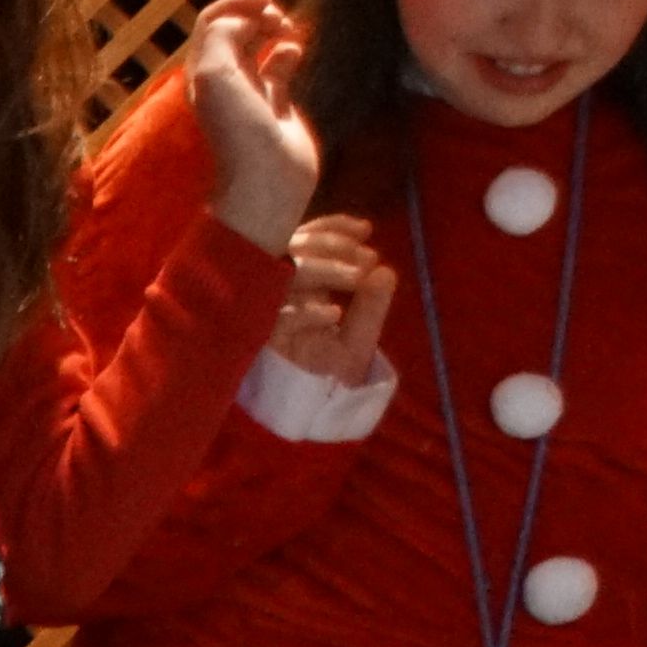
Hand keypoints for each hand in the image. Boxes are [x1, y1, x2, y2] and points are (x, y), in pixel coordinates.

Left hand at [187, 0, 319, 249]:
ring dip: (274, 28)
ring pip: (259, 44)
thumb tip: (246, 20)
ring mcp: (249, 91)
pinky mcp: (276, 104)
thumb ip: (223, 35)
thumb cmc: (237, 128)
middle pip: (236, 28)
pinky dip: (289, 51)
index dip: (238, 3)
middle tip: (277, 20)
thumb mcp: (216, 73)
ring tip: (286, 30)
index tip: (267, 1)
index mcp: (202, 71)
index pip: (213, 20)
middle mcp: (222, 80)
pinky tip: (294, 54)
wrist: (266, 177)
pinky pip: (280, 65)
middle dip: (258, 13)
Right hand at [267, 209, 400, 385]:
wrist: (314, 417)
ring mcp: (269, 317)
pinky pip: (279, 320)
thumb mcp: (359, 338)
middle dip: (332, 246)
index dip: (333, 230)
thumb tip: (385, 270)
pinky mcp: (262, 343)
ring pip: (287, 278)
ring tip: (358, 277)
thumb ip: (371, 306)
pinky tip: (334, 314)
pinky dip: (307, 314)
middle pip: (294, 251)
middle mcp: (280, 296)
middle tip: (366, 256)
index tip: (365, 229)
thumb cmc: (331, 376)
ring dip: (324, 270)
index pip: (307, 243)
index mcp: (300, 289)